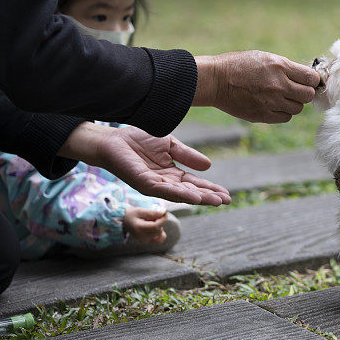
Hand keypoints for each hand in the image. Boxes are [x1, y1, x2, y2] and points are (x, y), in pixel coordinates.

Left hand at [59, 123, 230, 205]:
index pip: (195, 184)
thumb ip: (187, 155)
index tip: (226, 195)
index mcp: (172, 174)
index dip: (211, 189)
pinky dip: (181, 194)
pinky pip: (165, 190)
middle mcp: (165, 183)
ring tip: (215, 201)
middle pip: (191, 192)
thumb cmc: (138, 140)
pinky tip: (194, 196)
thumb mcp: (169, 145)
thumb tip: (208, 166)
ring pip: (181, 194)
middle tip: (226, 201)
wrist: (113, 139)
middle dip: (209, 197)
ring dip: (199, 198)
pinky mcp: (144, 184)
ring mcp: (155, 185)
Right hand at [124, 207, 167, 243]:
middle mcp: (142, 237)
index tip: (165, 214)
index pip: (156, 227)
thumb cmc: (131, 215)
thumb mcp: (140, 211)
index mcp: (139, 228)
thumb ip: (152, 213)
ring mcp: (144, 241)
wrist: (123, 222)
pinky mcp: (146, 242)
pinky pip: (159, 241)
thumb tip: (163, 213)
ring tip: (152, 223)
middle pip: (159, 230)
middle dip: (160, 222)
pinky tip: (155, 229)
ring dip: (160, 228)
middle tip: (153, 217)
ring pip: (160, 235)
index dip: (163, 220)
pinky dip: (160, 234)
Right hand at [193, 51, 319, 122]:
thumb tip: (305, 77)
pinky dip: (283, 112)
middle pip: (308, 95)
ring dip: (293, 103)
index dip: (313, 80)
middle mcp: (279, 85)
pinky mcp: (264, 115)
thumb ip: (286, 68)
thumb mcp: (265, 57)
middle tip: (296, 90)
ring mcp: (272, 102)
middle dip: (305, 92)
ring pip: (298, 108)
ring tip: (281, 97)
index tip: (309, 81)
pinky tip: (273, 105)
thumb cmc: (239, 65)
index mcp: (280, 66)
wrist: (216, 80)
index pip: (311, 78)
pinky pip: (285, 117)